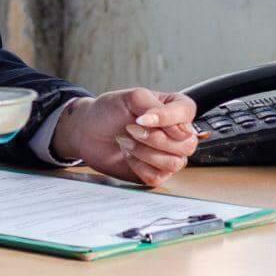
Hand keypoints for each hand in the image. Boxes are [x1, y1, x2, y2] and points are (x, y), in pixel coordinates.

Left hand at [53, 88, 199, 187]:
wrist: (88, 132)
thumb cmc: (109, 111)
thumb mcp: (131, 98)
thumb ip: (155, 106)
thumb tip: (178, 127)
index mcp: (176, 109)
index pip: (187, 113)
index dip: (167, 119)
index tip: (142, 119)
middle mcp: (177, 133)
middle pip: (186, 144)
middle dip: (154, 139)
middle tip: (131, 129)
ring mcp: (169, 155)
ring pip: (174, 163)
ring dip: (144, 153)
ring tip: (127, 142)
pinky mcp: (157, 173)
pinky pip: (158, 177)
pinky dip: (139, 167)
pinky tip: (129, 156)